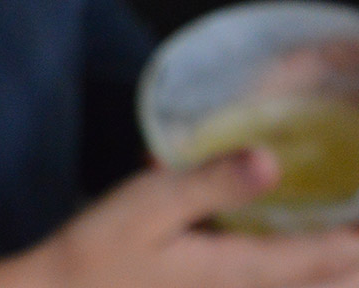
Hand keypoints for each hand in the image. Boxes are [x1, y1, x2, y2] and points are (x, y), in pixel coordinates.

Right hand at [0, 150, 358, 287]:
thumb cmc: (101, 250)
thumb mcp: (148, 205)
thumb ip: (211, 184)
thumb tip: (272, 159)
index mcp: (242, 272)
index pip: (330, 258)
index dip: (357, 235)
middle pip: (333, 286)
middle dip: (351, 257)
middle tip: (349, 219)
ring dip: (334, 270)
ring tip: (340, 245)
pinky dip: (300, 274)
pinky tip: (288, 255)